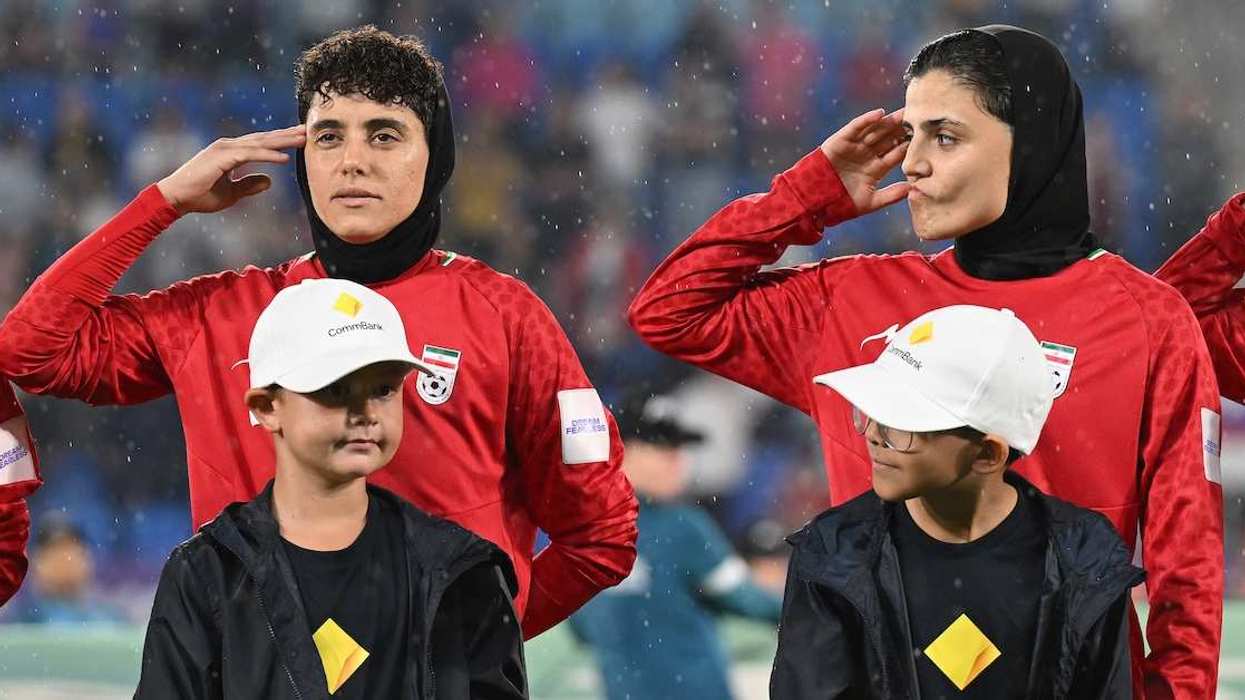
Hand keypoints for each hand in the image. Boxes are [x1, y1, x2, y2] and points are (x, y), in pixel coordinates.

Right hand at [156, 125, 305, 214]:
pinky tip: (284, 158)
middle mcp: (229, 146)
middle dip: (287, 134)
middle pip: (264, 138)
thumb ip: (249, 185)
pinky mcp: (221, 157)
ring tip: (303, 139)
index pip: (261, 144)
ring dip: (282, 141)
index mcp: (231, 152)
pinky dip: (268, 156)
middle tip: (308, 130)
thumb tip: (270, 181)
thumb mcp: (232, 193)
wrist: (176, 199)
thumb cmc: (200, 196)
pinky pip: (250, 155)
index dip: (281, 141)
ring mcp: (224, 149)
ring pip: (260, 143)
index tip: (300, 138)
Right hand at [819, 108, 909, 215]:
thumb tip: (912, 189)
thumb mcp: (869, 201)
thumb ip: (890, 195)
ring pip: (875, 131)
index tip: (925, 139)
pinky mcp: (841, 141)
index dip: (909, 146)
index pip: (895, 154)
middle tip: (919, 119)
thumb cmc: (840, 204)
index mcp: (875, 168)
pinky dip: (866, 120)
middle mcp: (866, 155)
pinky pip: (855, 127)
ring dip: (889, 122)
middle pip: (888, 139)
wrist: (814, 201)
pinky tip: (880, 114)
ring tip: (904, 113)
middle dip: (902, 130)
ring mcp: (854, 147)